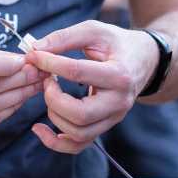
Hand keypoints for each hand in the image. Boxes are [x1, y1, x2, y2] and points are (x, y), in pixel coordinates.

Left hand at [23, 20, 159, 153]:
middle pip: (80, 114)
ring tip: (50, 93)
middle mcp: (119, 102)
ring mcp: (113, 118)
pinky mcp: (104, 126)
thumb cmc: (117, 43)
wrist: (144, 60)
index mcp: (119, 74)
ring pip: (78, 133)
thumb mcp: (94, 31)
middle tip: (46, 79)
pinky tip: (40, 128)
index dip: (49, 63)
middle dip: (53, 98)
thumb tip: (34, 50)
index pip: (77, 73)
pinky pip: (78, 145)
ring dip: (54, 116)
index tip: (34, 55)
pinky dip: (56, 142)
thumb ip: (64, 38)